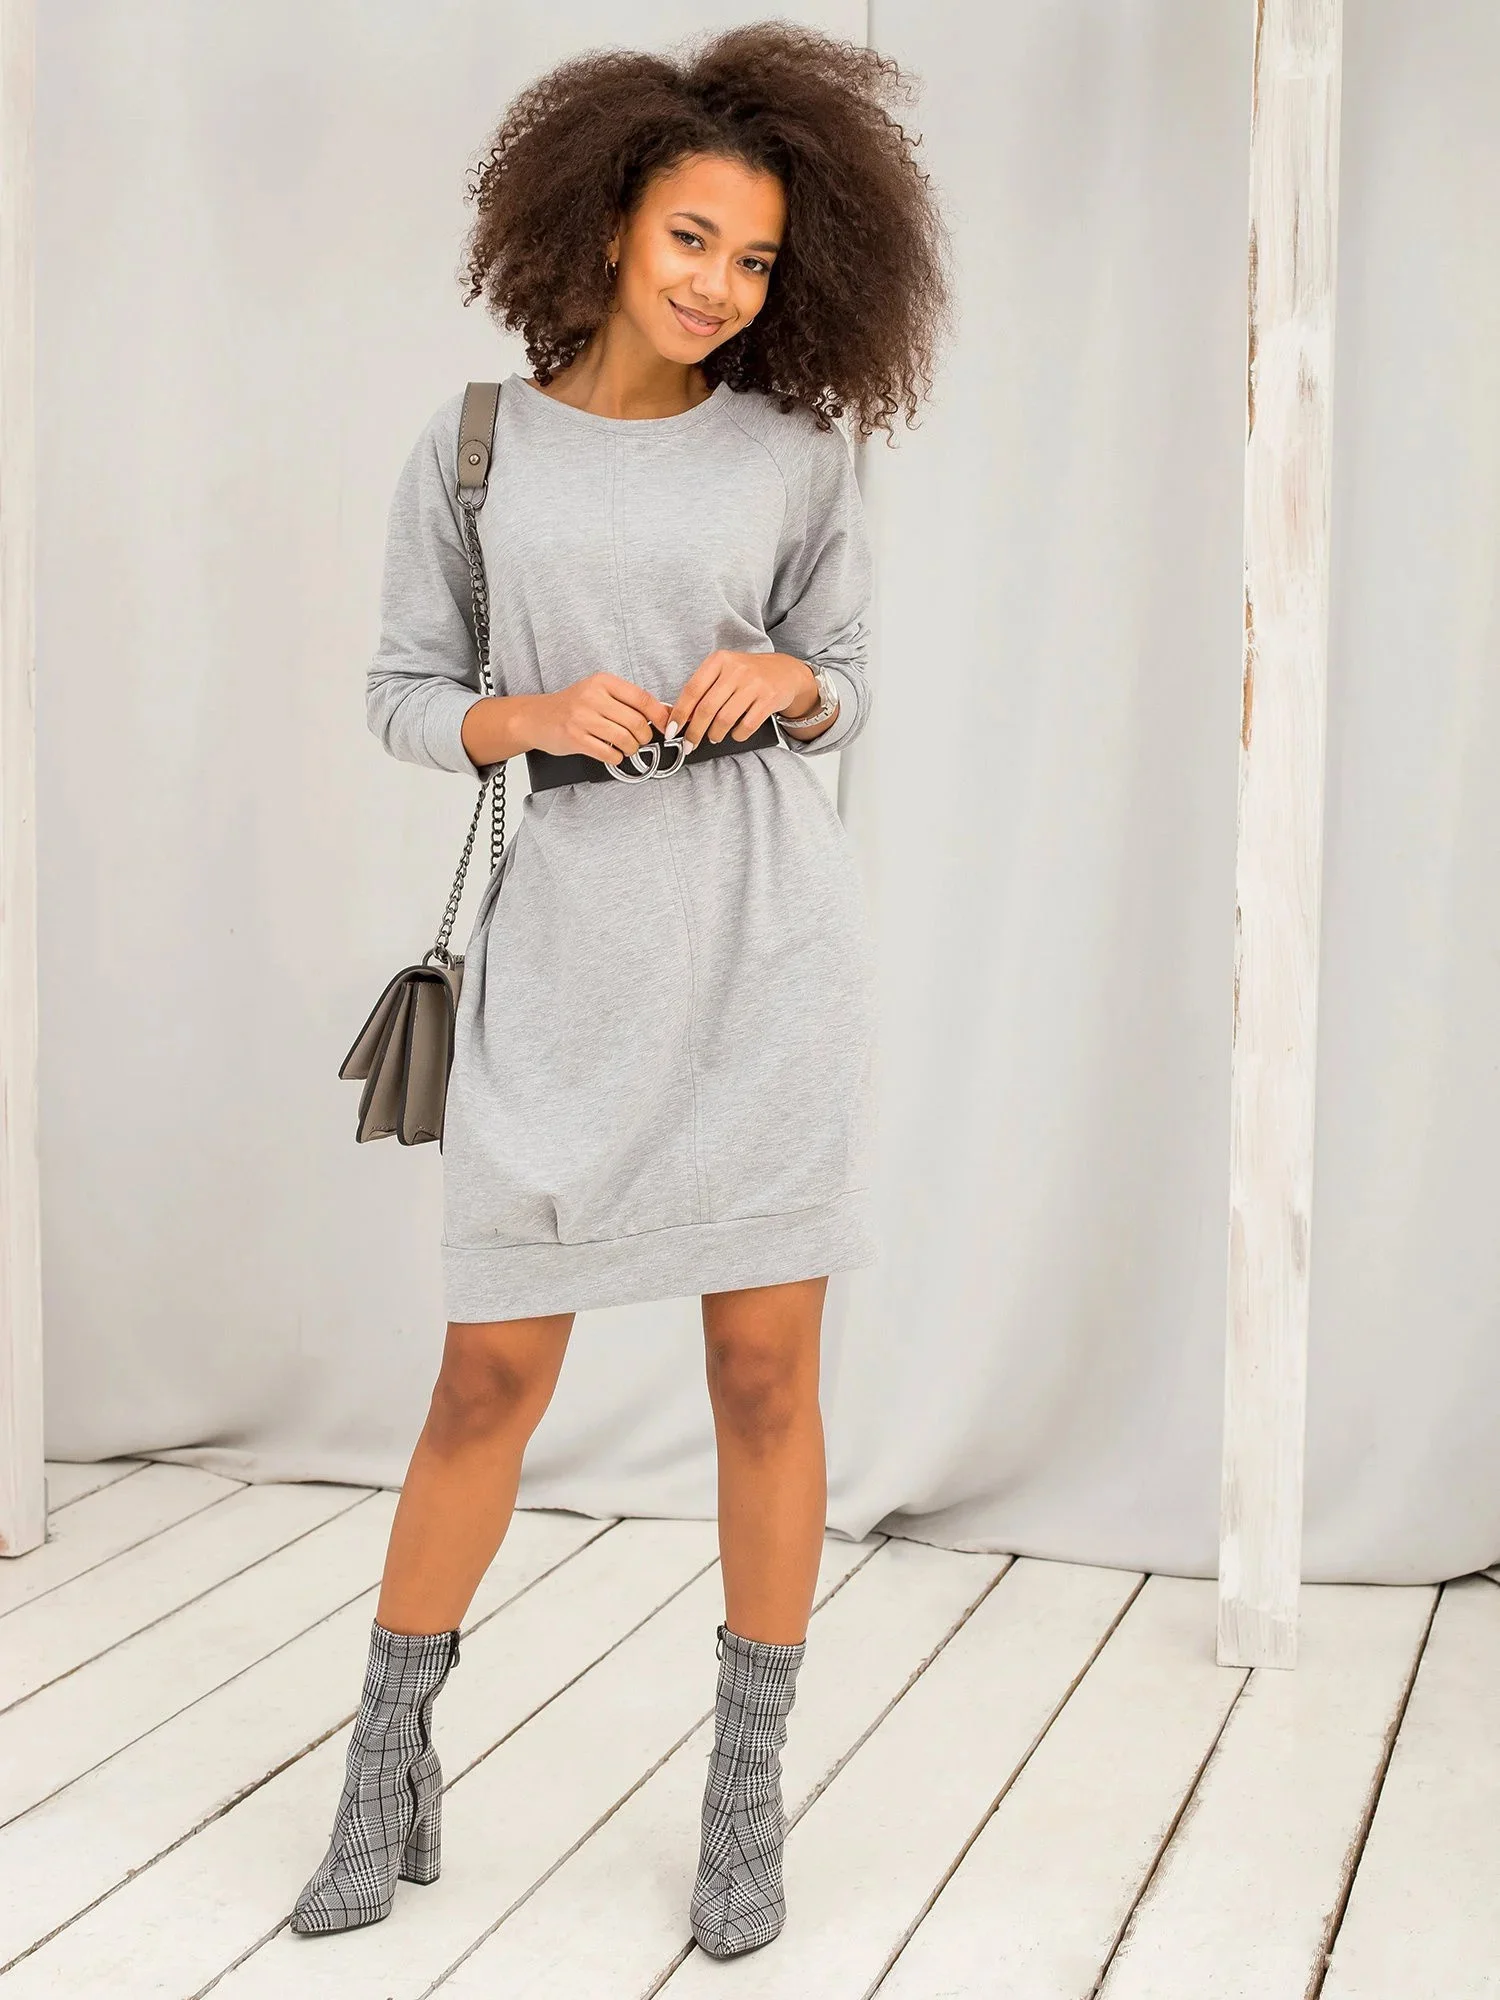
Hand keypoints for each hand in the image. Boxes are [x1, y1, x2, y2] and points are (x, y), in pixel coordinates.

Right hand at [530, 673, 672, 765]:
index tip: (667, 726)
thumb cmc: (573, 706)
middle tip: (641, 739)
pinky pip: (608, 753)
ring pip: (624, 739)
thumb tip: (664, 712)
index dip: (659, 715)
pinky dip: (616, 757)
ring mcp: (582, 718)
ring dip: (631, 748)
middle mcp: (592, 697)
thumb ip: (628, 701)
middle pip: (636, 722)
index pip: (642, 698)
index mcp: (603, 682)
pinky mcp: (575, 739)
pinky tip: (613, 753)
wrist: (537, 717)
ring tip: (627, 747)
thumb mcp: (599, 693)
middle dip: (644, 736)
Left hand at [667, 652, 817, 750]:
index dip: (679, 714)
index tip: (672, 731)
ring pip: (725, 720)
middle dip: (694, 732)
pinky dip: (737, 735)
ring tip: (714, 736)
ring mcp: (754, 684)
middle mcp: (736, 670)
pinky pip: (746, 726)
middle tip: (689, 744)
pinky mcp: (769, 699)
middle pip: (706, 709)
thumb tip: (680, 719)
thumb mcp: (723, 672)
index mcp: (719, 660)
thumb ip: (703, 690)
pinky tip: (734, 733)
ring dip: (715, 734)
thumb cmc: (747, 675)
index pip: (692, 690)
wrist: (785, 671)